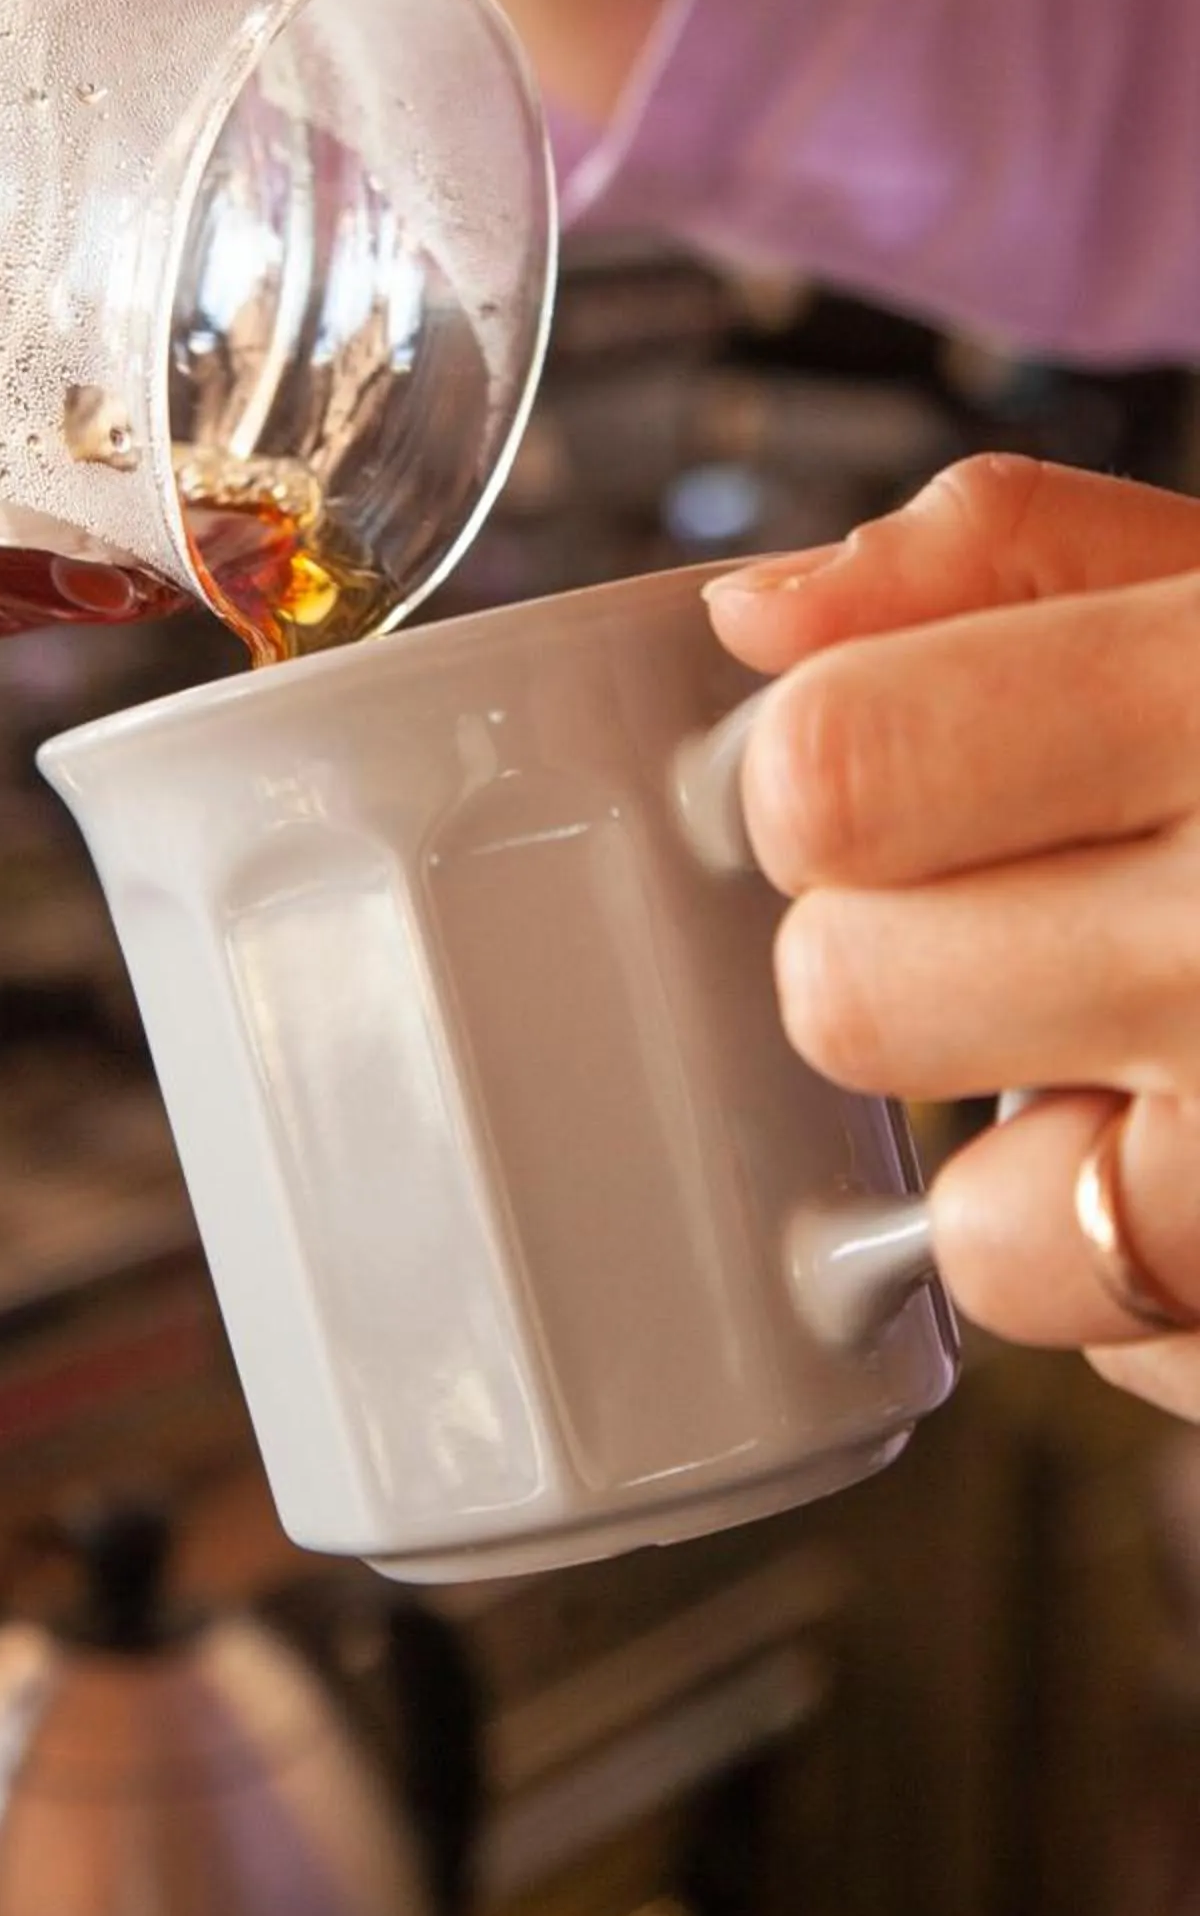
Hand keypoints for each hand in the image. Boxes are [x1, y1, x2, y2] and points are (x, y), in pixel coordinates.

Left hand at [707, 454, 1199, 1419]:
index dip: (809, 775)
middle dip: (899, 962)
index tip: (860, 774)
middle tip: (1033, 916)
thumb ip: (1017, 558)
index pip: (829, 772)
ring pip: (986, 1232)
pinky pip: (1140, 1357)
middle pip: (848, 998)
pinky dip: (1167, 1288)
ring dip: (1041, 1162)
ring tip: (1178, 1059)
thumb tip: (757, 620)